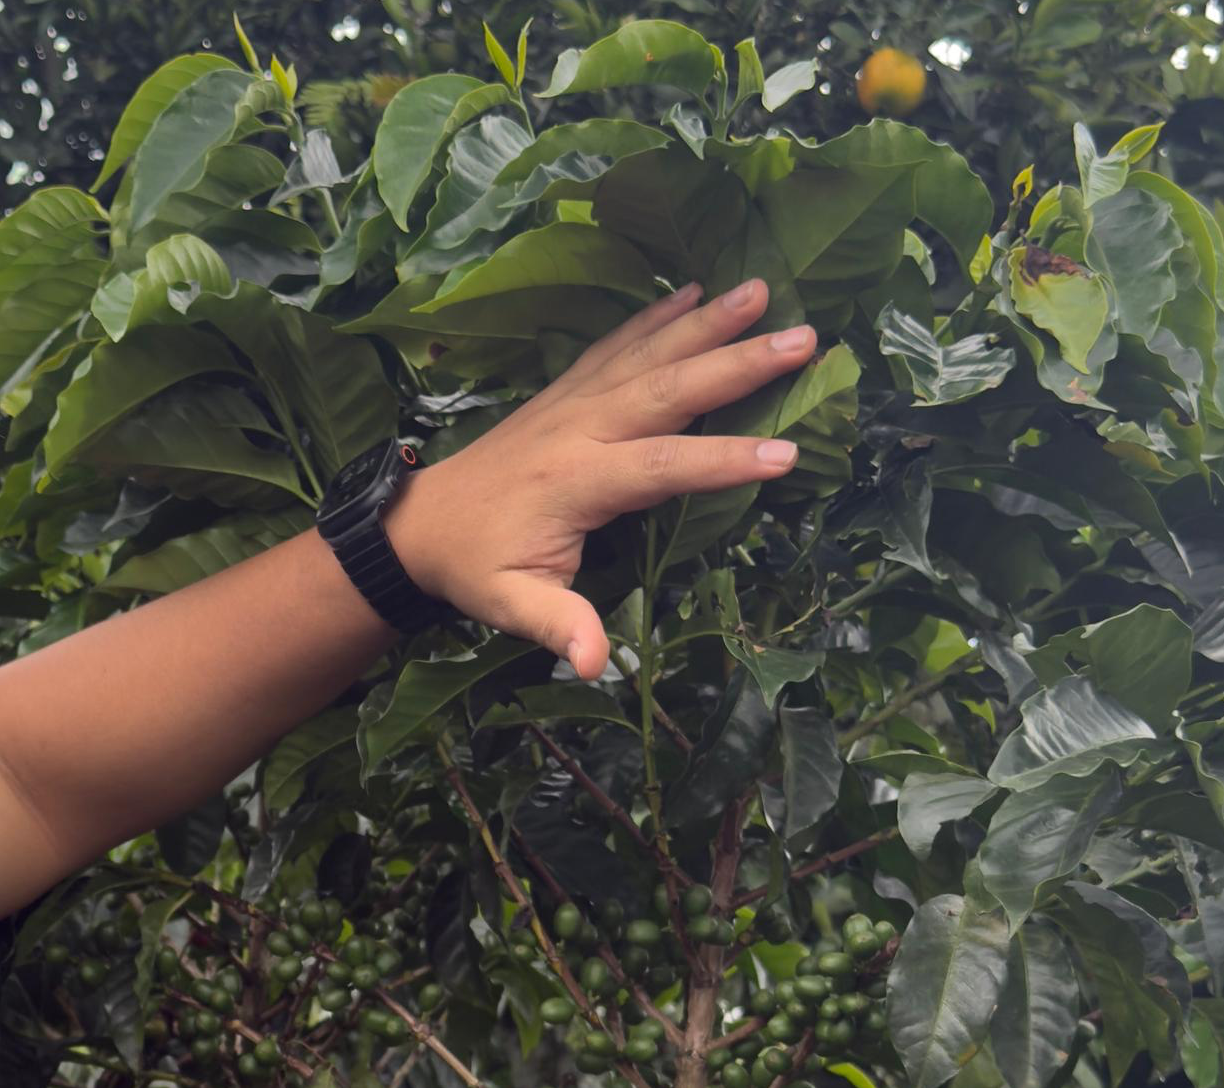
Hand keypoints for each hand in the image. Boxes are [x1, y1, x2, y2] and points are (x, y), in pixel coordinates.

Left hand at [384, 278, 816, 679]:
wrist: (420, 524)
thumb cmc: (474, 568)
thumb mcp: (510, 607)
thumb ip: (559, 626)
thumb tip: (595, 663)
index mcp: (576, 482)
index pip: (663, 466)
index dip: (723, 461)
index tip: (787, 454)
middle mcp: (580, 428)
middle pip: (668, 388)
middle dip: (736, 364)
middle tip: (803, 338)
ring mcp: (572, 401)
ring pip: (648, 353)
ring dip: (707, 322)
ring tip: (762, 288)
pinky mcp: (565, 391)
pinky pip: (616, 344)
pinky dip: (656, 316)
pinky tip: (695, 291)